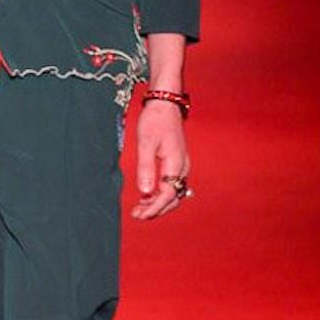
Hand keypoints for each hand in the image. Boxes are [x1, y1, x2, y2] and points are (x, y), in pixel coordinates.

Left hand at [131, 100, 189, 219]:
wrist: (165, 104)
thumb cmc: (155, 121)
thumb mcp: (146, 143)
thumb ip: (145, 168)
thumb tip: (144, 192)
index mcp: (176, 164)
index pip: (167, 195)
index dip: (153, 208)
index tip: (139, 215)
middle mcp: (182, 167)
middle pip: (173, 198)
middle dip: (156, 210)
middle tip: (137, 215)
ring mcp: (181, 165)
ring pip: (173, 193)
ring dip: (158, 203)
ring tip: (139, 208)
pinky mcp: (176, 163)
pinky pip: (171, 184)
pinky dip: (160, 194)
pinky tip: (146, 195)